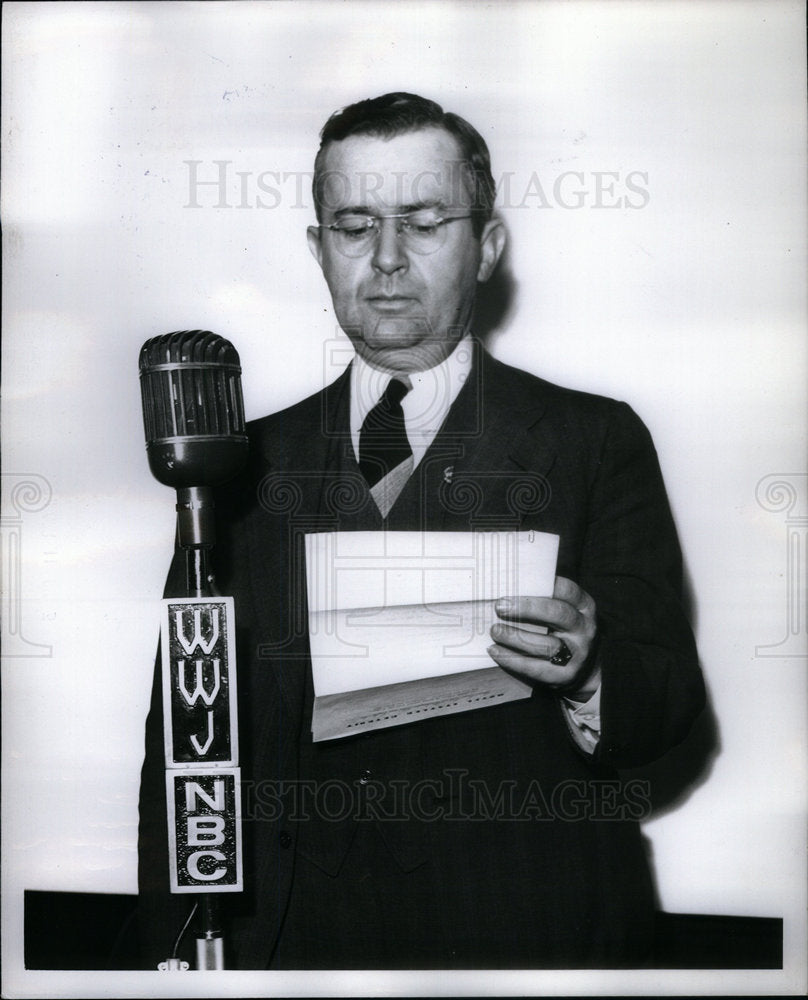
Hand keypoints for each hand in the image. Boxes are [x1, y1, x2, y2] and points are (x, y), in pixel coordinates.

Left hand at [488, 576, 599, 699]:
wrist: (583, 668)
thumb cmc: (561, 629)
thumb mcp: (562, 611)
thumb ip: (543, 600)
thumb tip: (507, 590)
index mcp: (583, 606)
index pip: (567, 590)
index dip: (543, 586)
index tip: (515, 584)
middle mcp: (584, 628)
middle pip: (558, 614)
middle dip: (527, 609)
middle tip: (500, 607)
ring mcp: (578, 653)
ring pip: (547, 644)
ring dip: (516, 637)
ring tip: (495, 631)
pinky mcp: (566, 675)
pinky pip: (537, 668)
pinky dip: (513, 659)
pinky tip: (495, 651)